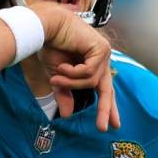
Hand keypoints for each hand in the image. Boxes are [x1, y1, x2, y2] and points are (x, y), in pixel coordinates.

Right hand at [31, 3, 119, 131]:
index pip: (104, 89)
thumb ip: (65, 93)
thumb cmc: (50, 46)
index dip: (108, 107)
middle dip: (105, 109)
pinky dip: (74, 73)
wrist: (45, 28)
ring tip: (56, 76)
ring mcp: (103, 53)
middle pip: (107, 89)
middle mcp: (101, 59)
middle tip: (103, 128)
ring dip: (71, 82)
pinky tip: (64, 66)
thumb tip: (67, 115)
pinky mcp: (101, 48)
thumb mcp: (58, 77)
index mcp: (92, 65)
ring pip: (92, 81)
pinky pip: (90, 72)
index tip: (112, 125)